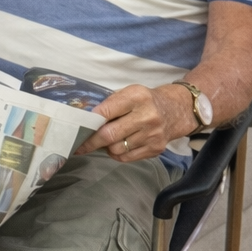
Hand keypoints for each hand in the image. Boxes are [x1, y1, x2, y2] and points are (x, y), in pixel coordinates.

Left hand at [75, 84, 194, 161]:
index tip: (76, 129)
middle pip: (109, 135)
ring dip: (106, 147)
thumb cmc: (144, 101)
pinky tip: (118, 145)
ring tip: (105, 140)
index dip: (89, 122)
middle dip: (90, 142)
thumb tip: (85, 121)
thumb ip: (109, 105)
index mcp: (137, 97)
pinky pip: (126, 157)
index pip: (106, 112)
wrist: (175, 110)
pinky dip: (117, 153)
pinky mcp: (156, 148)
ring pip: (116, 148)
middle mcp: (147, 116)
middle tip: (78, 145)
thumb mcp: (128, 93)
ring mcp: (153, 134)